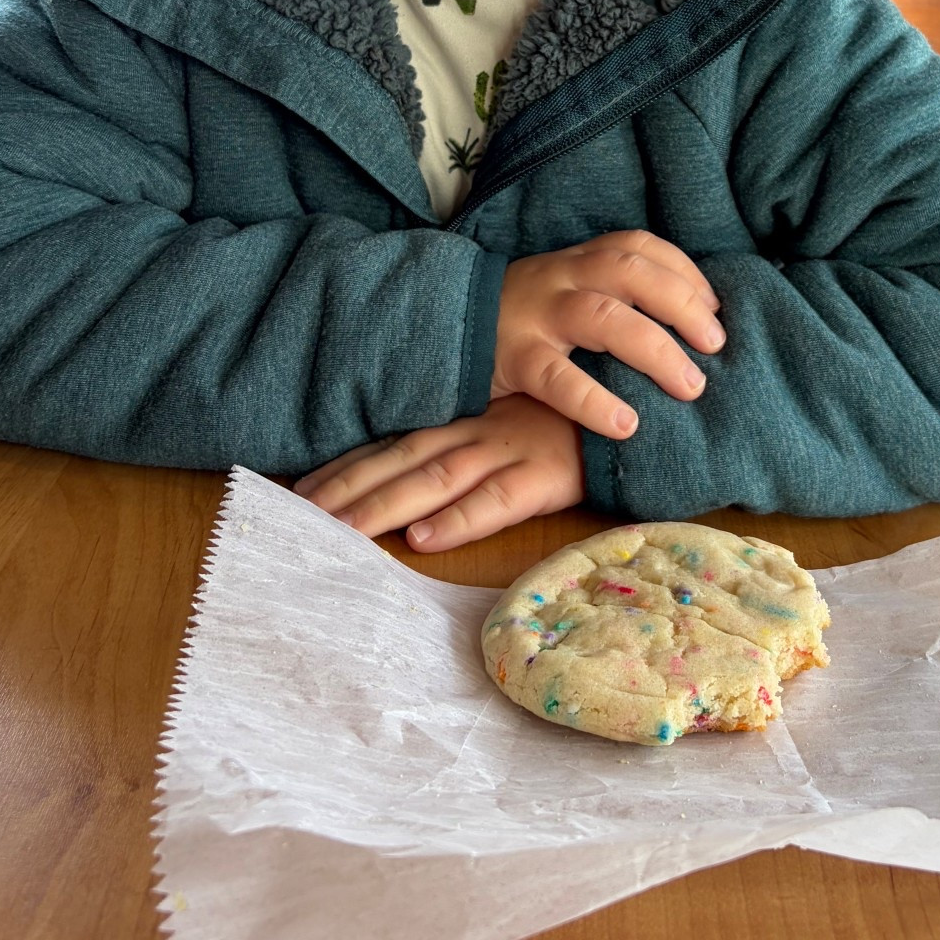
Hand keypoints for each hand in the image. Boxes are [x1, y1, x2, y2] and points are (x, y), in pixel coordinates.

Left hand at [292, 394, 584, 550]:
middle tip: (297, 515)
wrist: (642, 403)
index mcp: (466, 419)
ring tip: (342, 531)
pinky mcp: (545, 475)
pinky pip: (497, 500)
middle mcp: (477, 431)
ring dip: (386, 505)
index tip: (297, 490)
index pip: (392, 444)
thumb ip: (473, 438)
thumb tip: (420, 479)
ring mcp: (509, 450)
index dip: (345, 467)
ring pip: (435, 479)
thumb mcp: (516, 420)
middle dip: (347, 489)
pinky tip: (425, 537)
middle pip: (400, 461)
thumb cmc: (578, 415)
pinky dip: (459, 519)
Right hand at [491, 230, 725, 440]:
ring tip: (690, 386)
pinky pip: (558, 378)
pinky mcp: (512, 357)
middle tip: (716, 345)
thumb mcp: (565, 289)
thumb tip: (690, 318)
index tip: (716, 306)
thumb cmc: (523, 317)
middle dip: (682, 305)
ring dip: (655, 350)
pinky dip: (595, 401)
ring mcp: (536, 315)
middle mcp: (561, 277)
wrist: (442, 327)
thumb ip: (612, 294)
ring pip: (603, 318)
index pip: (638, 246)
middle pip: (630, 273)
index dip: (683, 271)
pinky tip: (626, 424)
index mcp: (578, 259)